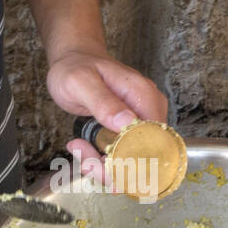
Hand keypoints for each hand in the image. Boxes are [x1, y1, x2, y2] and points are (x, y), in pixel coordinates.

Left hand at [46, 48, 167, 182]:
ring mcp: (145, 122)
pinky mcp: (135, 131)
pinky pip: (126, 157)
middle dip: (111, 167)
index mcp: (144, 96)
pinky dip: (104, 161)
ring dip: (104, 166)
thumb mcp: (81, 81)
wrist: (75, 60)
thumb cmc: (76, 67)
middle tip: (80, 150)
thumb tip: (127, 123)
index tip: (93, 157)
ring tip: (78, 146)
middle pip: (146, 157)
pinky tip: (84, 147)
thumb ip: (103, 101)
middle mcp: (151, 111)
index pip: (152, 142)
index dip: (125, 159)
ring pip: (135, 162)